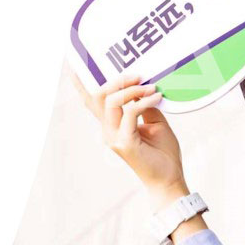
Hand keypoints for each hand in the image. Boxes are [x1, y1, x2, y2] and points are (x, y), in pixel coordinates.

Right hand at [68, 63, 187, 206]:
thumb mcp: (154, 122)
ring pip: (112, 101)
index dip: (82, 84)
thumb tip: (144, 86)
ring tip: (152, 88)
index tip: (76, 65)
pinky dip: (144, 102)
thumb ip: (145, 105)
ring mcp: (113, 137)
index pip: (92, 102)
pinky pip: (129, 113)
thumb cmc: (162, 152)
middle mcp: (108, 130)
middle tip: (140, 75)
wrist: (169, 179)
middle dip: (118, 80)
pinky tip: (157, 98)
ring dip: (133, 90)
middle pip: (99, 96)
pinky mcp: (125, 143)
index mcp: (111, 125)